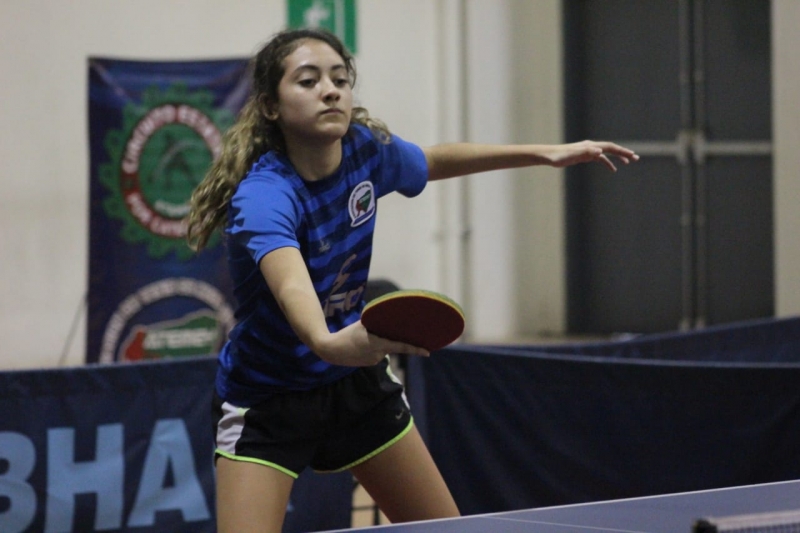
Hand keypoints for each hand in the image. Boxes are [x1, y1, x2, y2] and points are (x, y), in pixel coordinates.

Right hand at [311, 321, 429, 366]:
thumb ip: (376, 323)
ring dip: (380, 343)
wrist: (330, 351)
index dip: (416, 349)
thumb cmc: (346, 334)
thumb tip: (387, 316)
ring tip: (363, 339)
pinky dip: (374, 348)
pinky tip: (362, 345)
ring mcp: (374, 361)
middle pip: (392, 346)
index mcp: (379, 344)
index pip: (401, 347)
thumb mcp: (361, 325)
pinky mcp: (368, 363)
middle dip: (395, 341)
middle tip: (395, 337)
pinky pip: (376, 353)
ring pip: (383, 349)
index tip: (428, 352)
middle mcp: (379, 355)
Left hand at [546, 140, 638, 171]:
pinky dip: (608, 163)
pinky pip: (600, 159)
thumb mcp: (572, 155)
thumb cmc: (558, 156)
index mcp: (590, 146)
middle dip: (624, 153)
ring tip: (629, 162)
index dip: (621, 151)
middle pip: (611, 149)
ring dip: (618, 157)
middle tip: (636, 158)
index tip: (632, 156)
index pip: (610, 147)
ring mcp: (588, 151)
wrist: (548, 156)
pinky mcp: (584, 156)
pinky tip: (613, 169)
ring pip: (607, 154)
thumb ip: (586, 153)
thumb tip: (600, 151)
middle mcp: (591, 147)